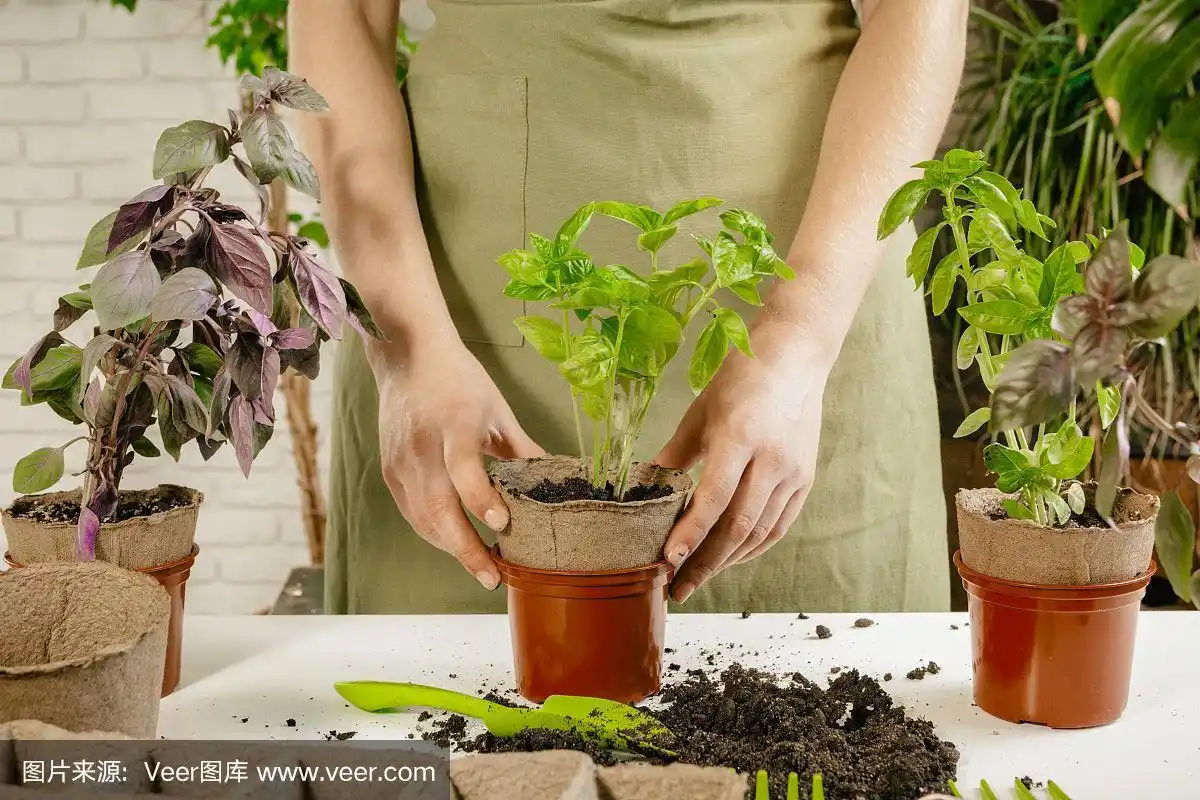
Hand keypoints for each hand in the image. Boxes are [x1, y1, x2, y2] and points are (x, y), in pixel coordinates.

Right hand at [374, 341, 543, 588]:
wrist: (407, 356)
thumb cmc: (459, 380)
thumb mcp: (498, 408)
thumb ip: (521, 448)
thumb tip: (552, 481)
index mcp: (454, 422)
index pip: (463, 468)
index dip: (481, 500)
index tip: (502, 526)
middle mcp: (422, 445)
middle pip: (438, 506)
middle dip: (466, 548)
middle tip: (493, 577)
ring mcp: (400, 461)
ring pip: (423, 518)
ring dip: (451, 547)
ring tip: (482, 568)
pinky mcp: (389, 470)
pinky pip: (412, 512)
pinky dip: (435, 533)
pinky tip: (457, 543)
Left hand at [655, 316, 829, 602]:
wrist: (796, 357)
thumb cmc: (741, 379)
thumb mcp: (701, 412)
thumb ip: (675, 455)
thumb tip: (643, 489)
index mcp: (740, 438)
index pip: (714, 499)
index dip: (690, 533)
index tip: (668, 561)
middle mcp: (771, 460)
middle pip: (737, 526)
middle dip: (704, 563)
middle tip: (676, 587)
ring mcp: (793, 472)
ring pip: (758, 532)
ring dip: (726, 561)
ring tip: (696, 578)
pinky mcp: (805, 479)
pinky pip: (778, 525)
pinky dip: (752, 548)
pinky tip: (729, 559)